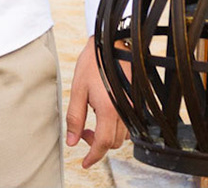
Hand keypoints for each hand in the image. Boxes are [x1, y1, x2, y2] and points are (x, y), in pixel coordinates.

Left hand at [65, 36, 127, 169]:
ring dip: (107, 136)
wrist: (111, 44)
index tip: (84, 163)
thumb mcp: (77, 90)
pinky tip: (104, 114)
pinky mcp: (136, 102)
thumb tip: (71, 141)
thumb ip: (74, 117)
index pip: (103, 144)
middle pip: (114, 143)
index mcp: (108, 109)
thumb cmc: (93, 64)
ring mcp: (132, 107)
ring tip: (92, 120)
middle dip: (97, 143)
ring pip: (122, 136)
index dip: (93, 156)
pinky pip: (129, 124)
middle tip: (82, 130)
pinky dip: (116, 127)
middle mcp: (124, 111)